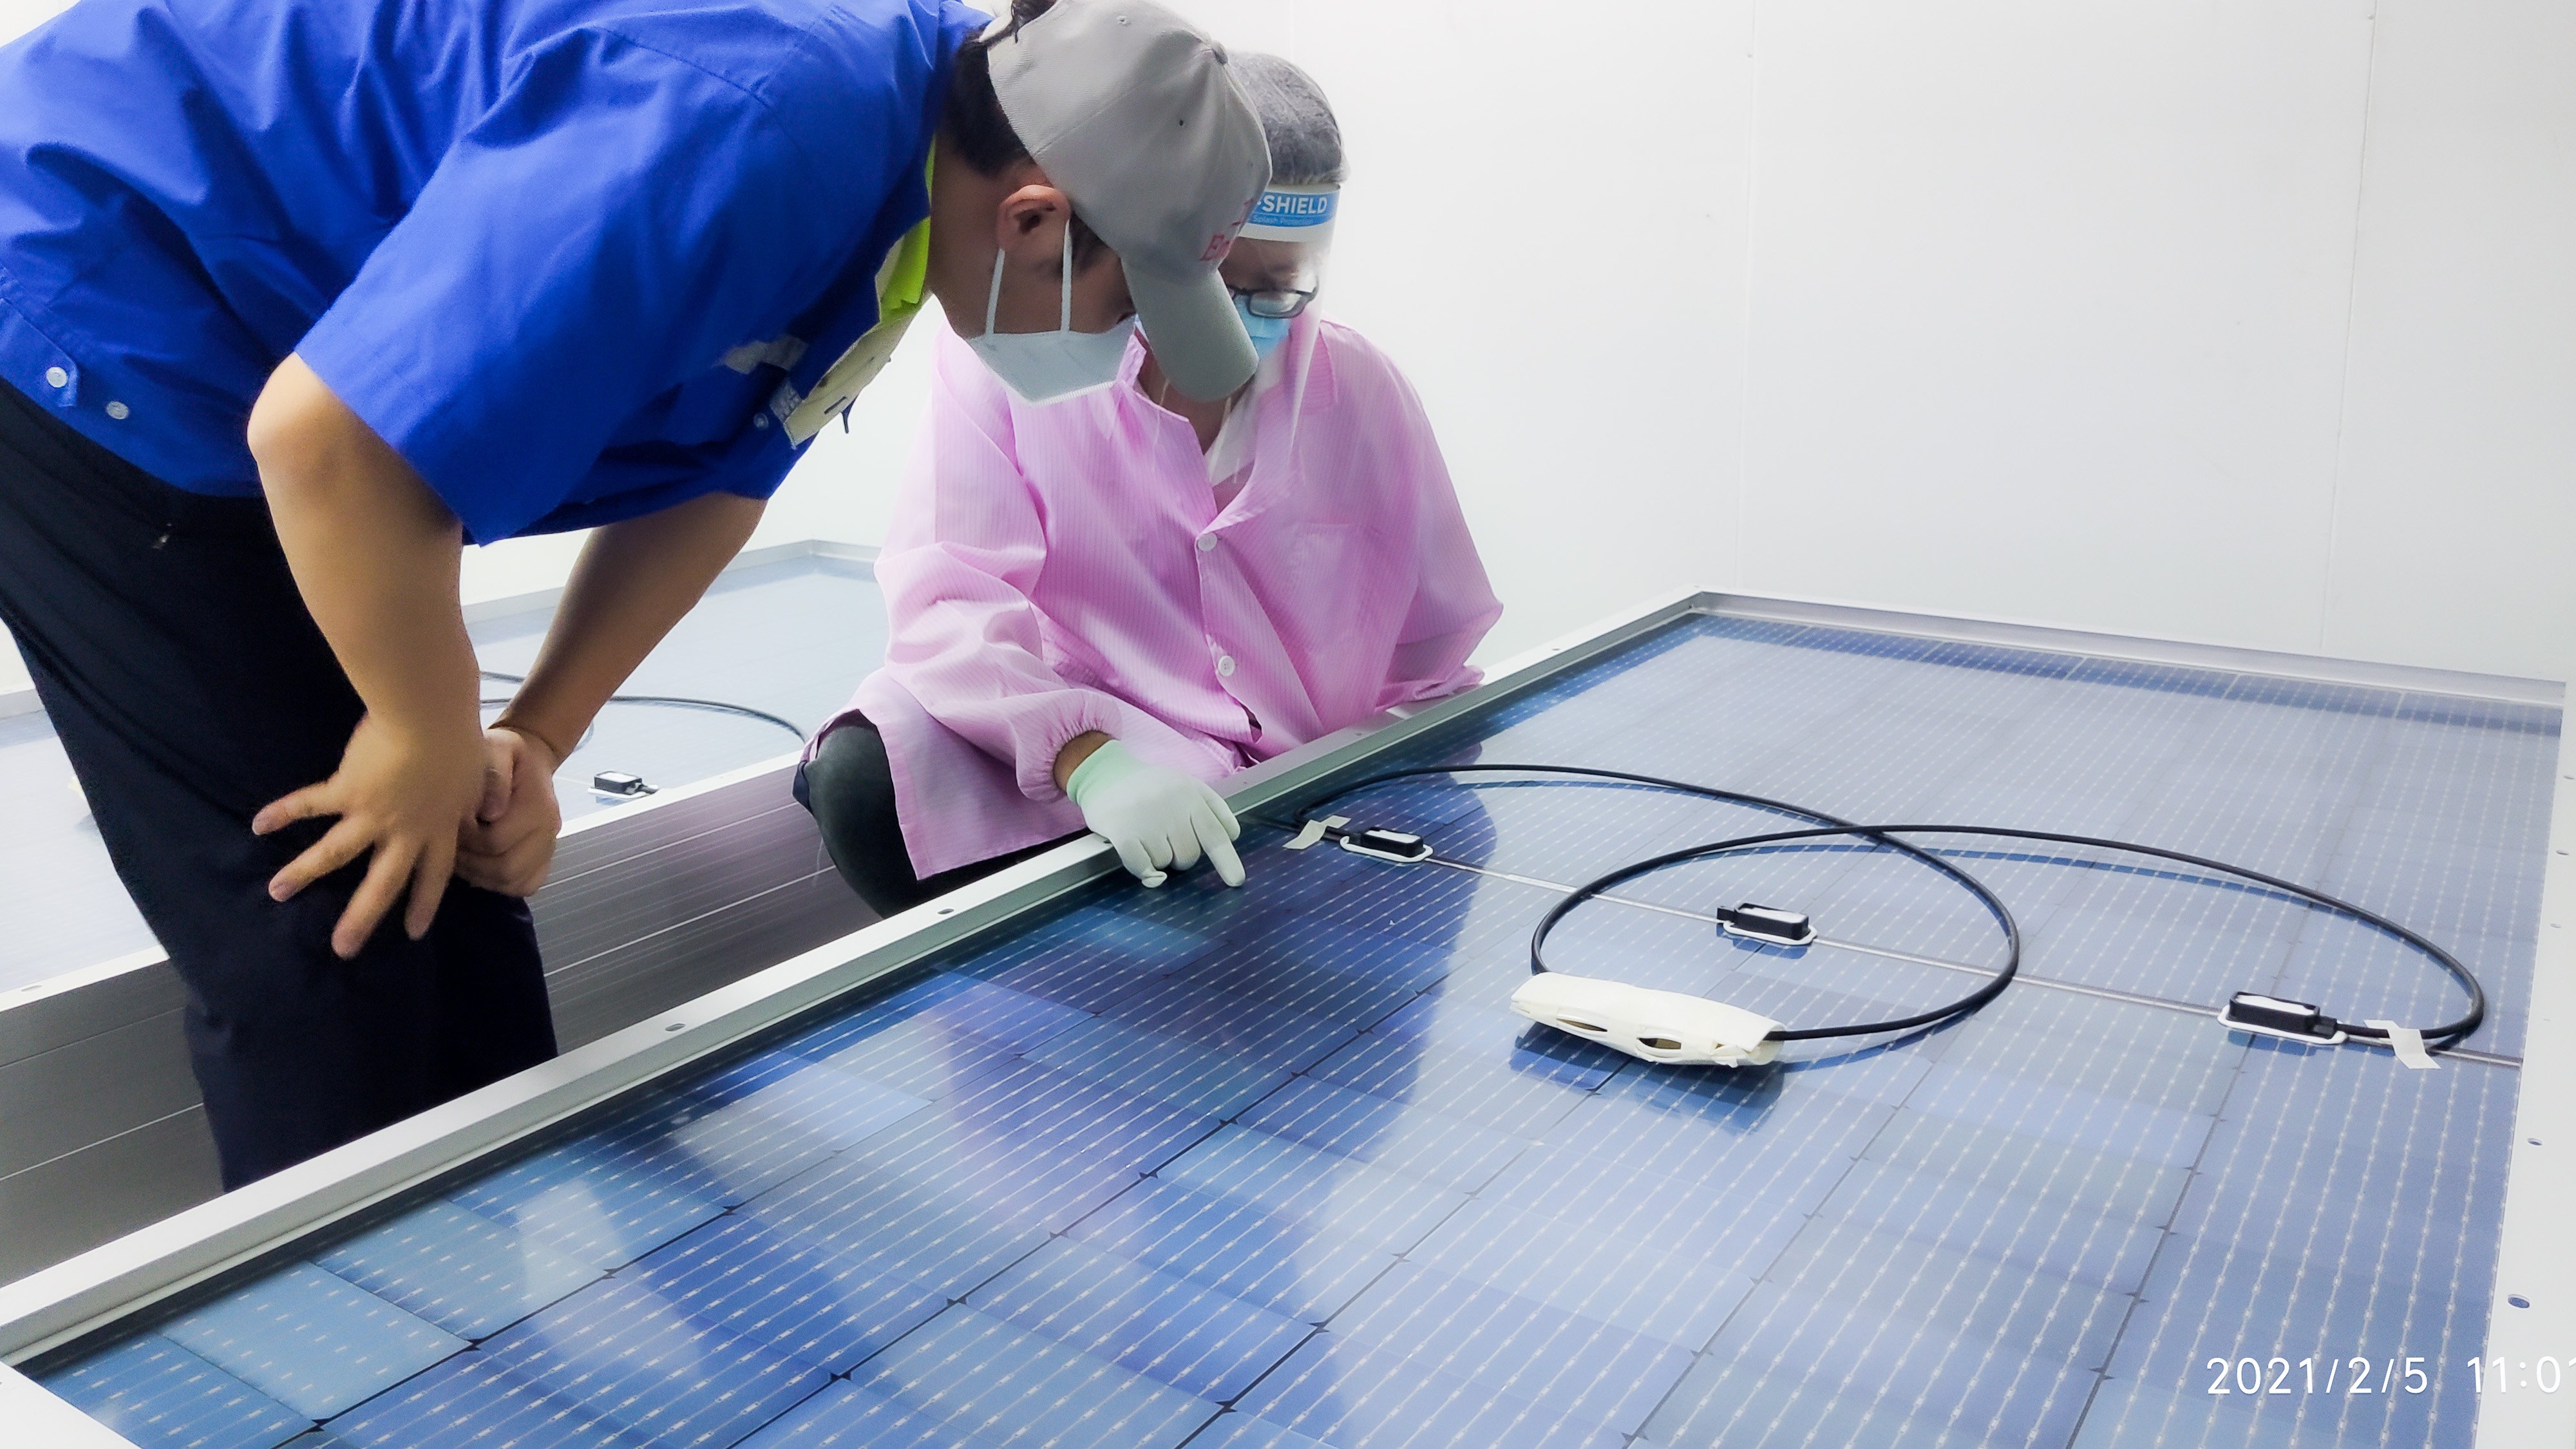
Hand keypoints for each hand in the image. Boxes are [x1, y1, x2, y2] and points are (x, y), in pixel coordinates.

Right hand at [253, 712, 487, 957]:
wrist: (433, 716)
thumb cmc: (461, 737)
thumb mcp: (481, 775)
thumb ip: (480, 797)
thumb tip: (488, 814)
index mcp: (440, 827)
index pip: (434, 875)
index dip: (423, 903)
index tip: (413, 933)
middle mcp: (405, 830)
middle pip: (382, 884)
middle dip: (362, 918)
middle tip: (343, 949)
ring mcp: (373, 814)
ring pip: (335, 854)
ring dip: (304, 874)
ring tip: (276, 893)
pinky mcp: (347, 790)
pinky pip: (309, 804)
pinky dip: (283, 812)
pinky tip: (259, 824)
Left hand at [457, 725, 564, 896]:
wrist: (532, 758)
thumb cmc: (506, 754)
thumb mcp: (497, 749)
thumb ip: (494, 774)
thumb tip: (490, 813)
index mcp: (538, 806)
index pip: (495, 842)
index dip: (466, 838)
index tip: (452, 823)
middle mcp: (549, 832)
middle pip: (505, 869)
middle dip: (471, 862)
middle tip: (453, 844)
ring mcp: (549, 848)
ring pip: (512, 882)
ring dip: (481, 875)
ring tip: (463, 855)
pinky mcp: (544, 860)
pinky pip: (525, 886)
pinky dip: (499, 883)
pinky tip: (482, 866)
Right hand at [1062, 740, 1243, 888]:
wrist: (1105, 774)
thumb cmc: (1151, 786)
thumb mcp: (1188, 785)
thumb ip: (1213, 809)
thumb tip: (1232, 836)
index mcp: (1191, 794)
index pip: (1215, 833)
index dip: (1227, 860)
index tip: (1236, 880)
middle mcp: (1171, 806)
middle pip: (1189, 856)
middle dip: (1179, 856)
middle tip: (1163, 836)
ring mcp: (1146, 819)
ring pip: (1164, 864)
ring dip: (1157, 858)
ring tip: (1145, 833)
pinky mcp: (1121, 831)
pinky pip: (1141, 867)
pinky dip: (1141, 867)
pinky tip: (1135, 850)